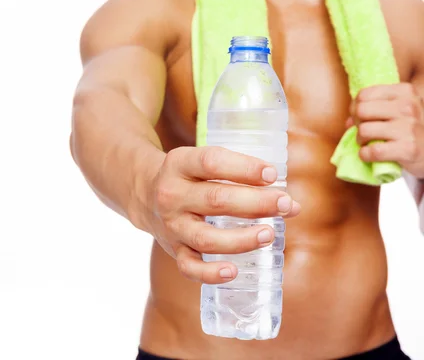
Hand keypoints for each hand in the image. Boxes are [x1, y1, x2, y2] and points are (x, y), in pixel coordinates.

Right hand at [137, 146, 300, 284]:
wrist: (144, 194)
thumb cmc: (188, 177)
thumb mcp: (201, 162)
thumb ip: (241, 176)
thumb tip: (291, 204)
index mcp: (179, 164)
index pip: (211, 162)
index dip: (244, 168)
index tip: (272, 174)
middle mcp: (172, 195)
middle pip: (215, 200)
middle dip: (255, 203)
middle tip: (285, 204)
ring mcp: (171, 225)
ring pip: (205, 238)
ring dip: (241, 239)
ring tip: (269, 234)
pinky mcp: (173, 249)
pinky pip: (189, 267)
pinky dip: (210, 273)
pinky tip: (233, 272)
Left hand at [349, 83, 423, 177]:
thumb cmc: (409, 128)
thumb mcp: (397, 111)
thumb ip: (372, 109)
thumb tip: (348, 121)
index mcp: (405, 92)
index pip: (363, 95)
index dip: (355, 108)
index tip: (362, 118)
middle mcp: (408, 106)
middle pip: (361, 111)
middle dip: (357, 123)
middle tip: (364, 131)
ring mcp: (409, 127)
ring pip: (364, 130)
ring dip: (361, 140)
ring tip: (368, 143)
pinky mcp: (408, 148)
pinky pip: (372, 151)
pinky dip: (365, 155)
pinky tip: (370, 154)